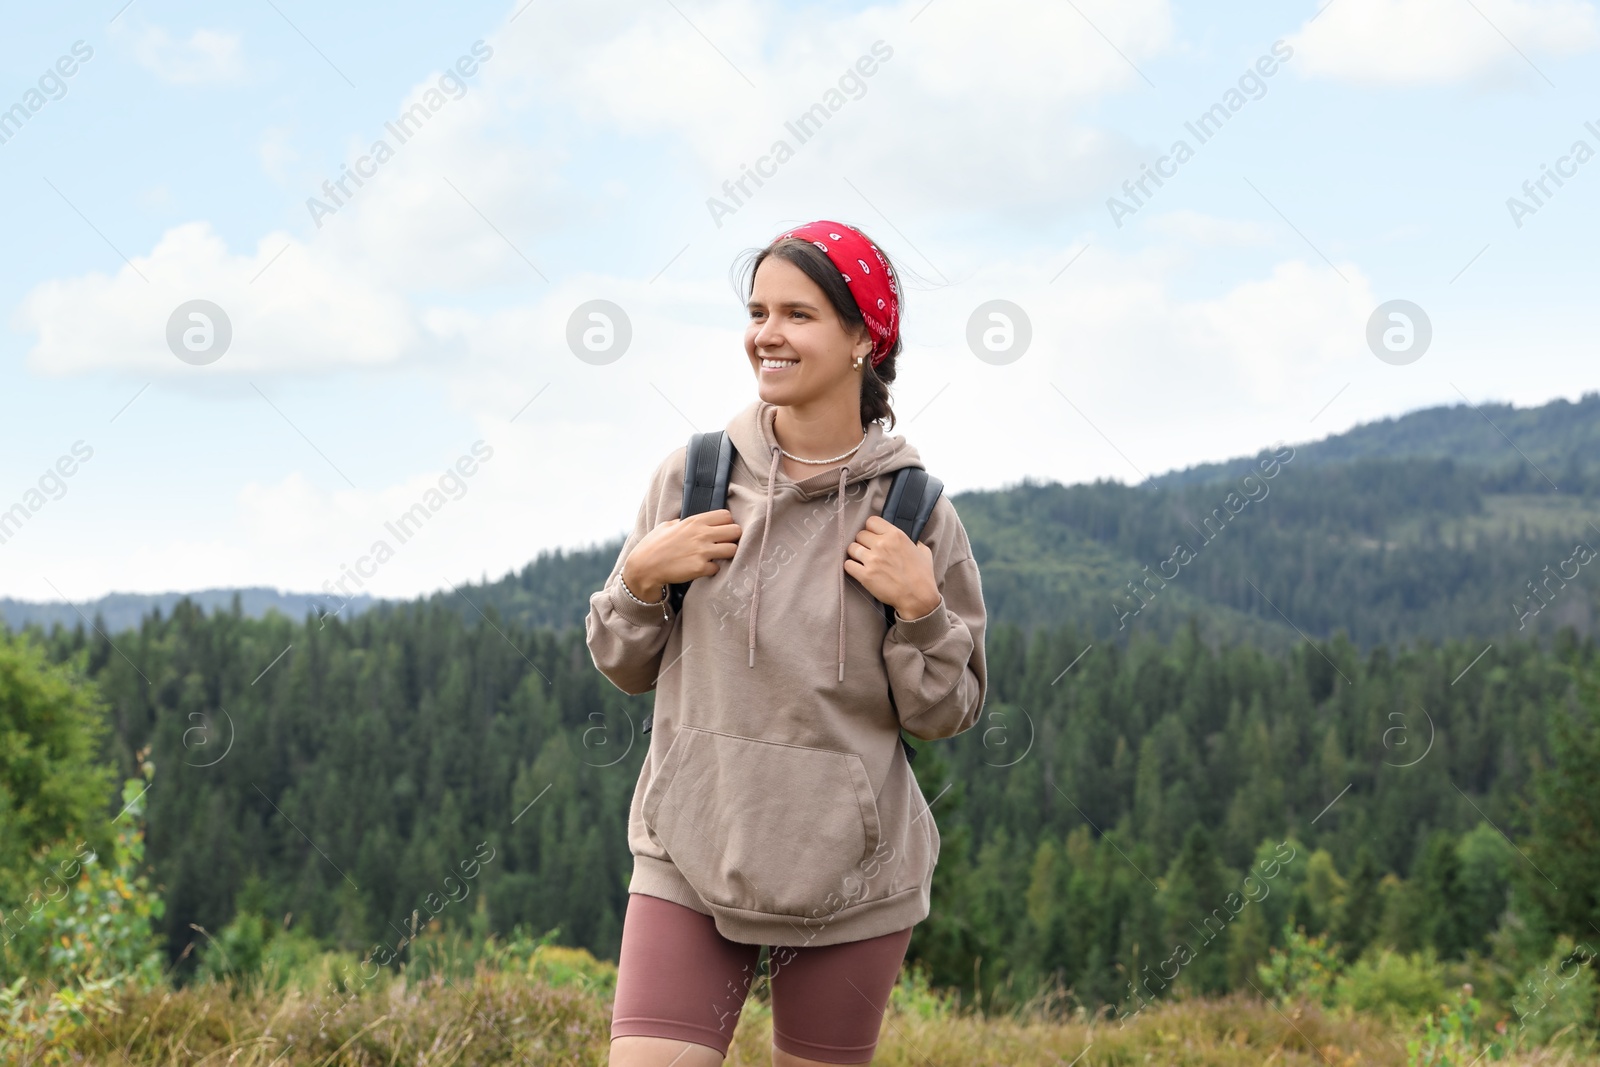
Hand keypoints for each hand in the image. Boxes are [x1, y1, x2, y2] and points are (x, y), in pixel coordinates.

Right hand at [624, 509, 741, 592]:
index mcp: (695, 521)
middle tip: (724, 544)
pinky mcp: (700, 568)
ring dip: (727, 554)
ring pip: (733, 549)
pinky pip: (718, 568)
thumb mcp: (667, 525)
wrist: (644, 567)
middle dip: (732, 538)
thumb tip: (692, 522)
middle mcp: (701, 534)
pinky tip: (703, 569)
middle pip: (735, 531)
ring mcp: (702, 551)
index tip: (721, 530)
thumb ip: (684, 522)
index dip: (726, 524)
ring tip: (716, 557)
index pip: (726, 516)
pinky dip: (712, 570)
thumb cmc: (653, 545)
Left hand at [843, 515, 940, 619]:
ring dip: (855, 554)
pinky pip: (848, 565)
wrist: (918, 598)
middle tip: (869, 551)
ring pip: (851, 548)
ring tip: (862, 561)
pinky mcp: (865, 575)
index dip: (871, 529)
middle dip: (863, 542)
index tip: (873, 537)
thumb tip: (911, 541)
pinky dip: (851, 567)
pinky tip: (857, 570)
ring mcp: (872, 560)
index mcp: (896, 535)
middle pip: (860, 535)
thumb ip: (914, 542)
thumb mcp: (923, 551)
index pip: (871, 521)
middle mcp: (882, 544)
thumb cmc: (923, 575)